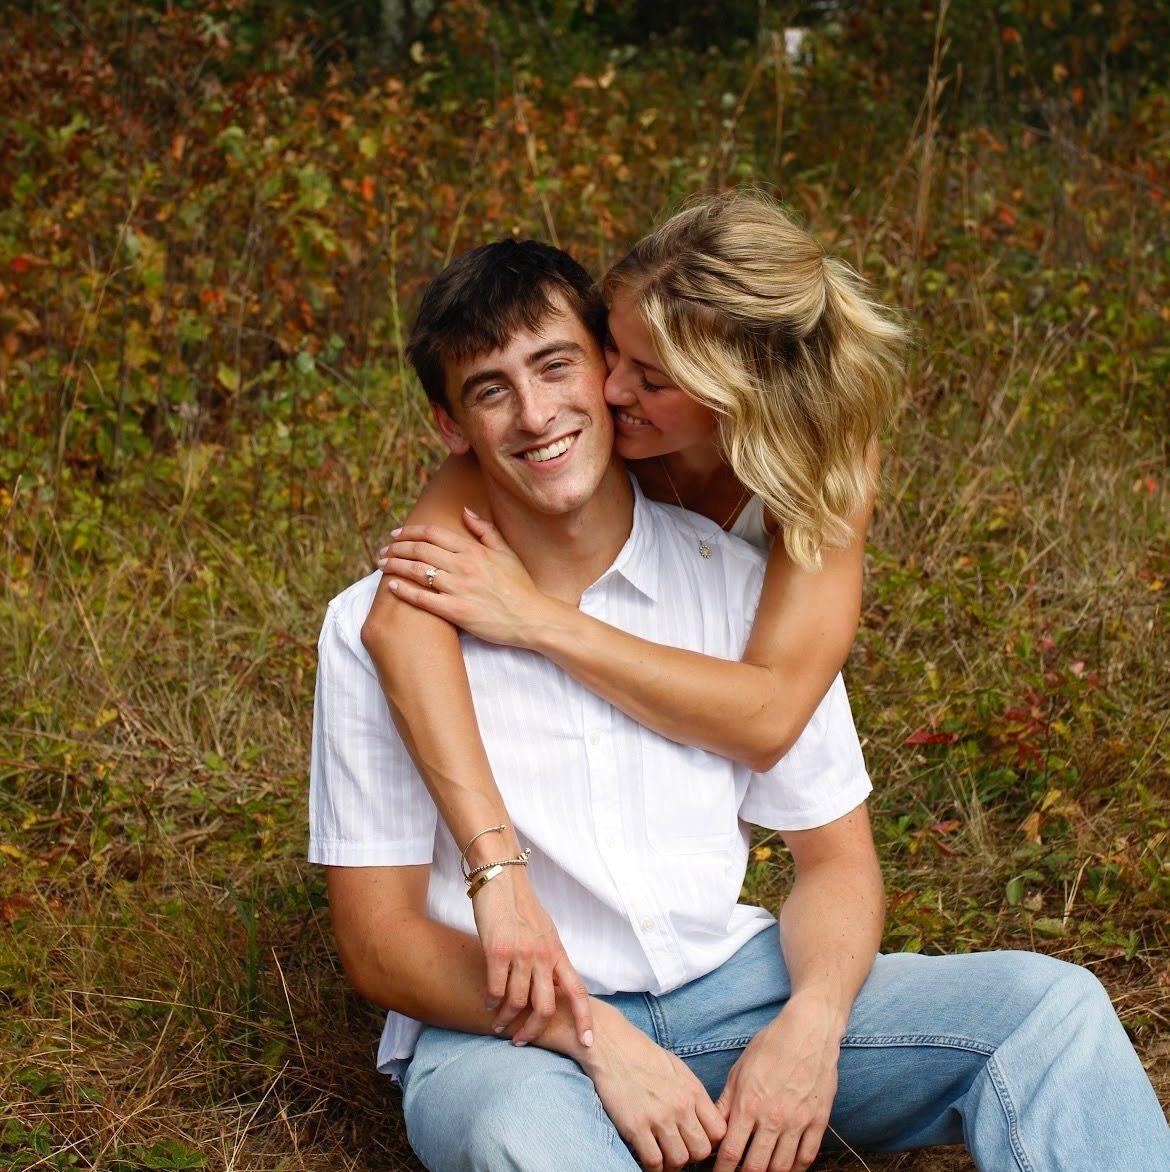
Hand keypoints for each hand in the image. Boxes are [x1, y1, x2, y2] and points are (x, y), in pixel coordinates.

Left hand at [377, 509, 548, 646]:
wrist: (532, 618)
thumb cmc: (520, 586)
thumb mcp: (506, 552)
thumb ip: (485, 530)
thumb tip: (465, 511)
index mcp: (474, 550)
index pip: (432, 534)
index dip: (409, 532)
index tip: (395, 534)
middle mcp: (464, 566)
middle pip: (419, 550)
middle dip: (396, 548)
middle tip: (382, 551)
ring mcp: (459, 589)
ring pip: (417, 571)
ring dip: (394, 566)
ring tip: (381, 565)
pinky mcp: (457, 611)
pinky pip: (423, 599)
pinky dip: (404, 590)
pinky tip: (391, 585)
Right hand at [472, 864, 593, 1048]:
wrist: (501, 879)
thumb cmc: (521, 907)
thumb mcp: (545, 932)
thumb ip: (549, 958)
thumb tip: (554, 983)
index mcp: (557, 952)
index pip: (578, 991)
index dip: (585, 1019)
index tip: (587, 1043)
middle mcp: (543, 956)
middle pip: (546, 1007)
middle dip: (533, 1031)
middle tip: (521, 1040)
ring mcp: (521, 954)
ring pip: (518, 1002)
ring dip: (506, 1019)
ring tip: (497, 1024)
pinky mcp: (498, 951)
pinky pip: (496, 989)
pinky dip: (492, 1001)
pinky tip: (488, 1002)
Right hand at [583, 1002, 726, 1171]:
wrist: (612, 1046)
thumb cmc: (643, 1055)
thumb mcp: (677, 1068)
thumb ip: (692, 1095)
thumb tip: (703, 1120)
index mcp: (692, 1090)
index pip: (718, 1131)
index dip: (711, 1143)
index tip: (698, 1143)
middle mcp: (680, 1105)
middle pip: (701, 1150)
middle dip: (692, 1156)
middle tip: (679, 1151)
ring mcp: (658, 1116)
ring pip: (679, 1159)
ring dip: (672, 1163)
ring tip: (663, 1157)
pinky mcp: (636, 1126)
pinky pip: (653, 1161)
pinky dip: (653, 1167)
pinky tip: (648, 1160)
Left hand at [713, 997, 841, 1171]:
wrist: (809, 1030)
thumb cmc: (771, 1045)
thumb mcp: (740, 1069)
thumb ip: (726, 1102)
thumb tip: (714, 1127)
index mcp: (749, 1104)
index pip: (730, 1152)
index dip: (721, 1170)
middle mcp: (773, 1118)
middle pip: (755, 1167)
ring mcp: (797, 1121)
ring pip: (781, 1168)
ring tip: (761, 1169)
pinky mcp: (818, 1120)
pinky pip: (807, 1157)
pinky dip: (796, 1168)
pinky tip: (787, 1166)